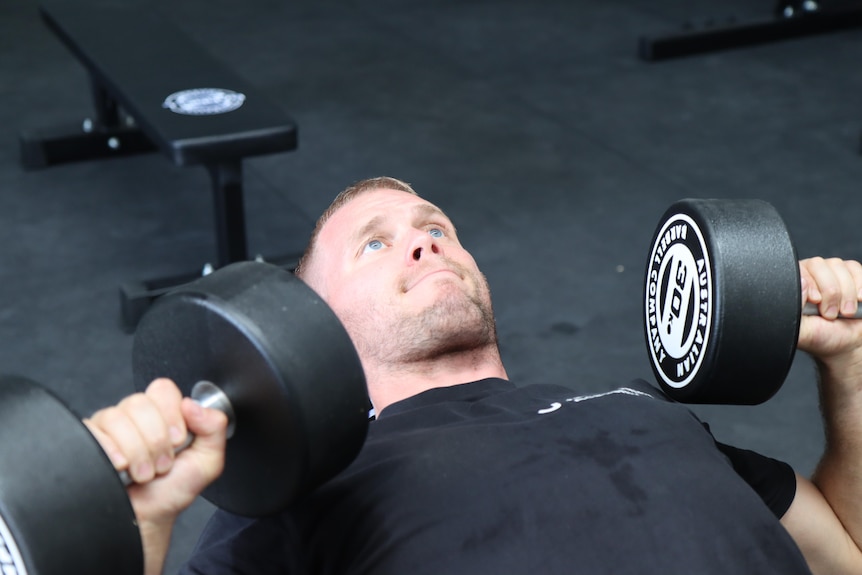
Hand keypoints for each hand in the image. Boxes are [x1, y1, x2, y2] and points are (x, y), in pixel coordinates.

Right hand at [84, 378, 227, 574]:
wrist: (146, 519)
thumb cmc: (172, 490)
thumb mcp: (206, 461)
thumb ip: (214, 428)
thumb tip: (193, 405)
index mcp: (163, 413)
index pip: (162, 389)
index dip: (171, 414)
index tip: (178, 440)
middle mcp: (134, 416)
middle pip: (139, 403)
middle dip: (156, 440)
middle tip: (162, 463)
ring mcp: (109, 427)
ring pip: (118, 418)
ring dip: (137, 452)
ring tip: (143, 472)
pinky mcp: (87, 441)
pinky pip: (94, 432)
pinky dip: (113, 454)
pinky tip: (120, 469)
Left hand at [798, 257, 861, 361]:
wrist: (846, 343)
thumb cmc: (821, 337)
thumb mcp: (802, 331)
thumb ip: (791, 311)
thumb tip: (800, 283)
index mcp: (793, 286)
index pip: (797, 270)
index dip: (810, 285)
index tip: (816, 302)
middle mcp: (810, 275)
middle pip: (818, 265)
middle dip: (830, 292)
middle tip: (830, 313)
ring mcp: (831, 273)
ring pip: (838, 266)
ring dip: (846, 293)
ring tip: (844, 312)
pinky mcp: (851, 274)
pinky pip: (856, 269)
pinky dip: (860, 287)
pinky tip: (858, 301)